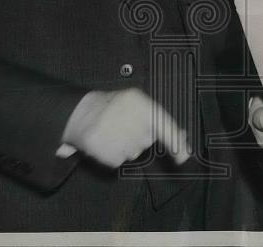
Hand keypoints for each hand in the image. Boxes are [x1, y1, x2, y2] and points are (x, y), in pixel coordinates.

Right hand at [62, 88, 191, 168]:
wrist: (79, 113)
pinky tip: (105, 140)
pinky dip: (113, 153)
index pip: (164, 124)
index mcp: (140, 103)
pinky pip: (118, 160)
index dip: (176, 142)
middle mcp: (131, 120)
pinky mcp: (106, 152)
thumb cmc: (111, 106)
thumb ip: (159, 120)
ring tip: (112, 130)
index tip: (183, 156)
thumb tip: (183, 140)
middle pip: (146, 140)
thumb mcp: (136, 102)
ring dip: (125, 145)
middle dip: (138, 136)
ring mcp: (118, 137)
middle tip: (123, 124)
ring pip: (133, 151)